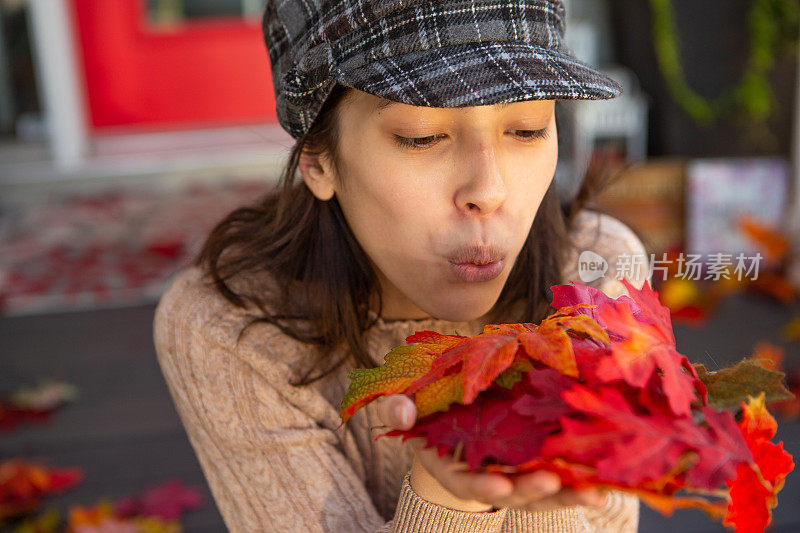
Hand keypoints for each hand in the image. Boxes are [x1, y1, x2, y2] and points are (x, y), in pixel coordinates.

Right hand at [376, 394, 607, 512]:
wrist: (452, 414)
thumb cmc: (428, 408)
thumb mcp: (409, 406)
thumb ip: (400, 407)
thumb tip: (401, 410)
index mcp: (452, 466)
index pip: (464, 482)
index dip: (480, 486)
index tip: (497, 483)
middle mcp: (484, 478)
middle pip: (510, 494)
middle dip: (531, 490)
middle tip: (552, 480)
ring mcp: (512, 474)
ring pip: (540, 493)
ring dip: (565, 494)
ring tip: (593, 492)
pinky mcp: (534, 466)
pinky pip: (557, 479)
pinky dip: (577, 483)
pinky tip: (603, 486)